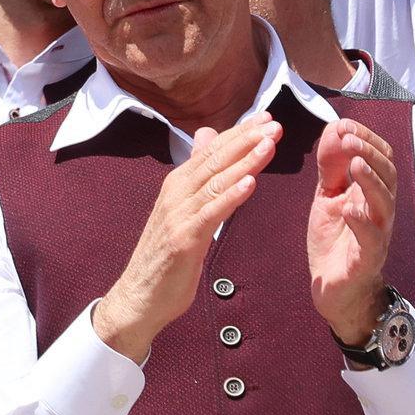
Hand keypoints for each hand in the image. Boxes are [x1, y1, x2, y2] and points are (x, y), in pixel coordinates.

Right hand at [91, 117, 279, 362]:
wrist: (140, 296)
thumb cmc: (165, 255)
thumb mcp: (183, 210)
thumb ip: (198, 175)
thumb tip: (206, 137)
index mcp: (176, 185)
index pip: (211, 151)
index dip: (238, 133)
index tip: (266, 117)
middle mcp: (174, 194)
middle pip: (213, 161)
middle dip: (245, 140)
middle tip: (274, 122)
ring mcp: (177, 216)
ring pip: (215, 182)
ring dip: (244, 162)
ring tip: (269, 144)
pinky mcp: (183, 239)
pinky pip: (210, 214)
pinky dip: (230, 197)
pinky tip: (250, 183)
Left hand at [306, 116, 398, 347]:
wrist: (335, 286)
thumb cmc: (336, 238)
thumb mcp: (328, 195)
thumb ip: (331, 166)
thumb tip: (335, 128)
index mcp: (371, 192)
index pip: (380, 158)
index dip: (366, 139)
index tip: (344, 125)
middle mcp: (380, 209)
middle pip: (387, 175)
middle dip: (369, 153)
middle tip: (349, 138)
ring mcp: (377, 232)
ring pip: (385, 202)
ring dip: (371, 181)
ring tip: (355, 165)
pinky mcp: (368, 256)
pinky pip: (372, 237)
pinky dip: (363, 221)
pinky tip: (352, 209)